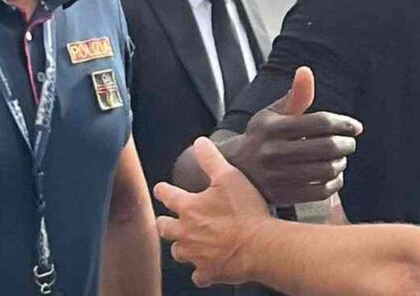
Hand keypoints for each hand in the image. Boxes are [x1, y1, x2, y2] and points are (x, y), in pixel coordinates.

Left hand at [155, 138, 270, 287]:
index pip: (168, 196)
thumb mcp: (229, 176)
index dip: (163, 190)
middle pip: (165, 228)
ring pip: (179, 252)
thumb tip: (199, 143)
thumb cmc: (245, 212)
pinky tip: (205, 269)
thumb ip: (211, 159)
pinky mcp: (209, 272)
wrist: (259, 245)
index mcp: (189, 208)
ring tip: (185, 244)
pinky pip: (199, 275)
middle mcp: (187, 233)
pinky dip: (201, 272)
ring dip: (180, 247)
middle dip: (163, 223)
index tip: (160, 189)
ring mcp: (196, 254)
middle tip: (163, 221)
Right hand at [220, 67, 362, 205]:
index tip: (355, 127)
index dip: (343, 124)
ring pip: (325, 170)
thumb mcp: (273, 113)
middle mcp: (272, 151)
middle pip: (326, 148)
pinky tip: (333, 175)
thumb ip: (295, 95)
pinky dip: (333, 183)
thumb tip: (305, 71)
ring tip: (341, 158)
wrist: (235, 168)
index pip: (320, 122)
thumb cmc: (262, 136)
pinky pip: (319, 191)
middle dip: (346, 144)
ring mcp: (277, 176)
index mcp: (272, 127)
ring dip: (340, 163)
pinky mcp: (282, 195)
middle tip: (350, 143)